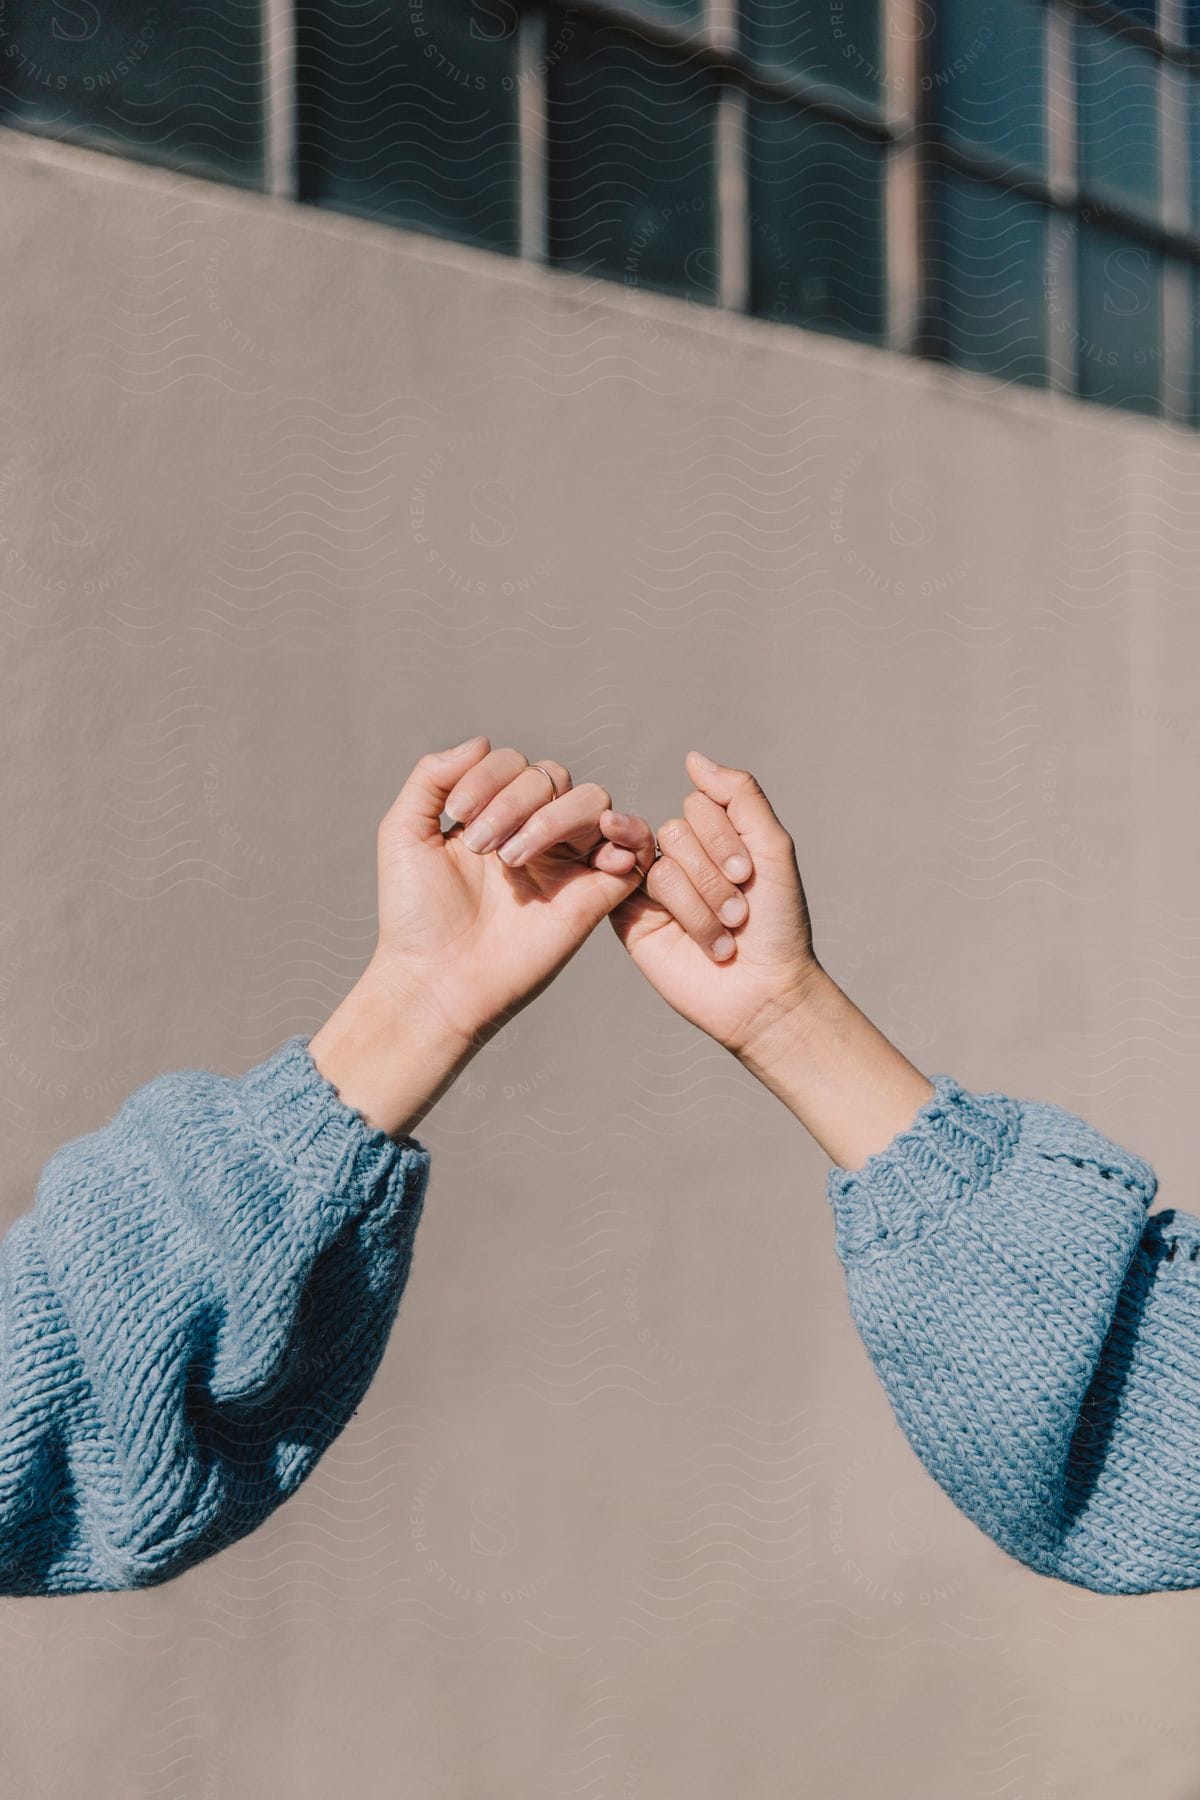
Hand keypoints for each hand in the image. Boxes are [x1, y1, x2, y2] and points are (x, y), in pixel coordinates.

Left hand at [310, 736, 654, 1136]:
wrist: (436, 979)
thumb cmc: (416, 914)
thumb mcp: (404, 831)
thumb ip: (433, 775)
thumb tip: (483, 741)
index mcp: (494, 815)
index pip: (515, 763)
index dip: (489, 777)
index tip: (457, 818)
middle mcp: (534, 832)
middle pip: (554, 776)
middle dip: (513, 801)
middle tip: (481, 847)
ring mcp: (568, 862)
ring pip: (593, 800)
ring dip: (552, 817)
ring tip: (513, 859)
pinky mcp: (596, 895)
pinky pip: (635, 848)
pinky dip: (627, 835)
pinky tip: (589, 852)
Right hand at [609, 751, 933, 1169]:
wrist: (766, 990)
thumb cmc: (778, 925)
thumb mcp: (772, 848)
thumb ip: (739, 795)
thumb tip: (693, 758)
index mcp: (714, 838)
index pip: (699, 805)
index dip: (724, 839)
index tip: (750, 877)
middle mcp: (682, 858)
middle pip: (676, 831)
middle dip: (714, 875)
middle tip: (739, 914)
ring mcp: (654, 889)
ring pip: (660, 863)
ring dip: (701, 903)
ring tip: (724, 936)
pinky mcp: (632, 920)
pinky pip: (633, 891)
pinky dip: (669, 904)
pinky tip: (677, 924)